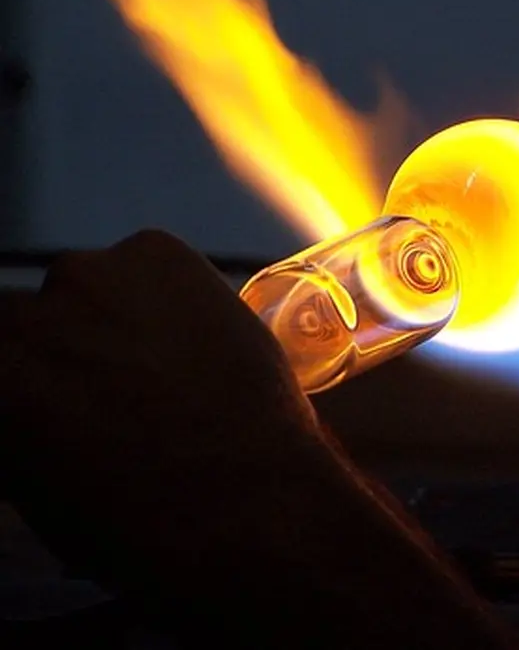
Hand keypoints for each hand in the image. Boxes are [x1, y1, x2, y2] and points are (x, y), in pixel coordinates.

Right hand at [0, 230, 517, 647]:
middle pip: (32, 317)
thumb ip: (22, 427)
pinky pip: (150, 262)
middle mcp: (19, 317)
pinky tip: (200, 337)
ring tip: (169, 364)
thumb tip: (32, 407)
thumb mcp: (39, 489)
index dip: (32, 375)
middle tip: (116, 384)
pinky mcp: (154, 250)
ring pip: (93, 287)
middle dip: (67, 347)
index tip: (59, 391)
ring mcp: (85, 274)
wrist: (238, 499)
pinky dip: (170, 290)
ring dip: (118, 315)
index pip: (1, 354)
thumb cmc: (134, 524)